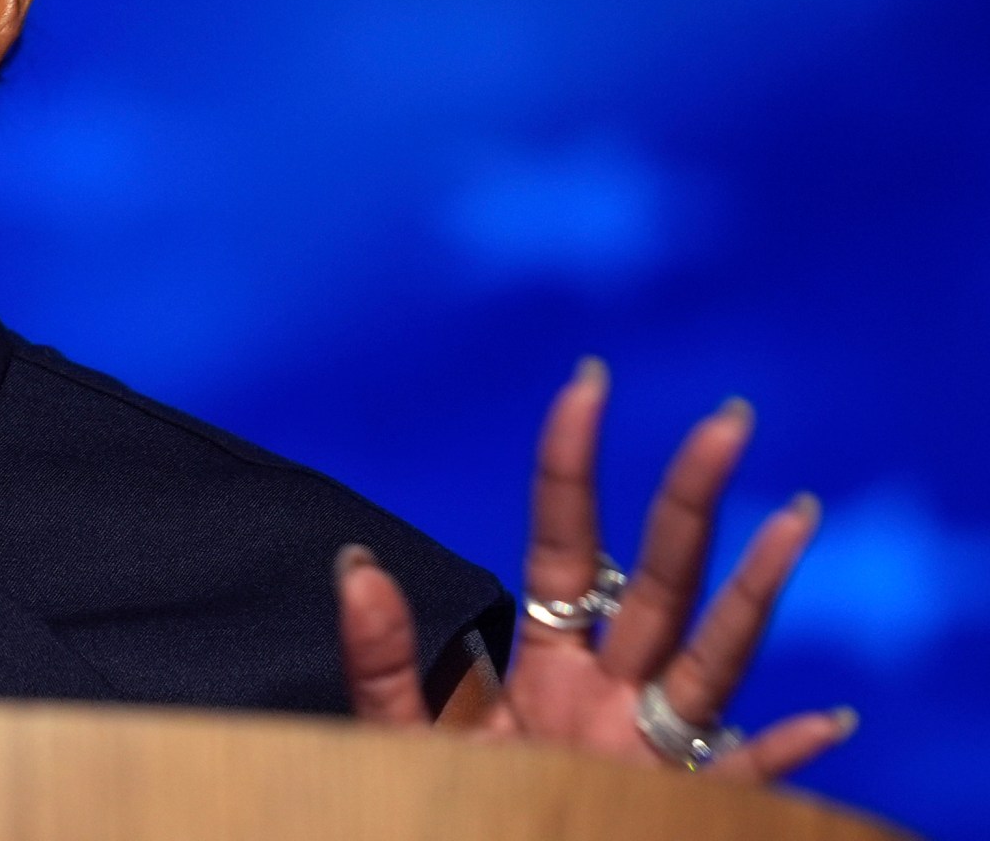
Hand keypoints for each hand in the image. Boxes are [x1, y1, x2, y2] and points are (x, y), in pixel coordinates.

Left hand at [334, 358, 855, 780]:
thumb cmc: (440, 808)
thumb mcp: (401, 735)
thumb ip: (379, 660)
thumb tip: (355, 564)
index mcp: (547, 663)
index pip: (565, 544)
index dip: (573, 468)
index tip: (587, 383)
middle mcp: (610, 693)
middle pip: (660, 581)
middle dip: (691, 501)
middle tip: (727, 420)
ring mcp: (648, 751)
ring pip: (713, 660)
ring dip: (755, 594)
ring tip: (795, 518)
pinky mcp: (671, 809)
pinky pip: (738, 782)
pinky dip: (781, 758)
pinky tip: (826, 720)